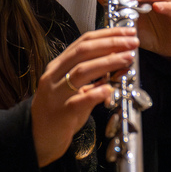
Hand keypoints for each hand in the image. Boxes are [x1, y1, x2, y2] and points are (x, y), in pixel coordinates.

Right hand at [30, 27, 135, 166]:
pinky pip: (78, 100)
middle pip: (83, 52)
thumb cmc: (60, 112)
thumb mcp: (76, 89)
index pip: (83, 42)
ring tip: (127, 58)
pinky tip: (109, 88)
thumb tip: (121, 62)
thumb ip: (95, 76)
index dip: (107, 34)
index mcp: (58, 66)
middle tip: (132, 42)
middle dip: (110, 44)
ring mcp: (56, 94)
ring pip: (81, 72)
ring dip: (107, 63)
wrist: (38, 139)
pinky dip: (95, 93)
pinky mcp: (60, 113)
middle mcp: (54, 76)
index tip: (127, 32)